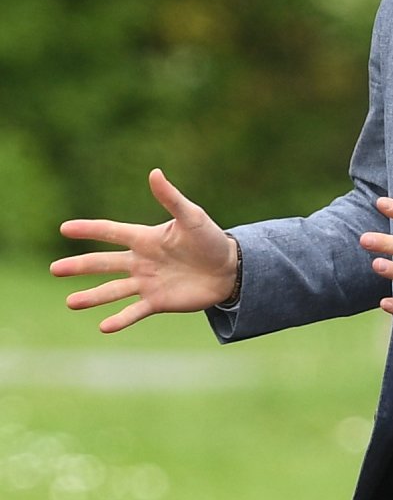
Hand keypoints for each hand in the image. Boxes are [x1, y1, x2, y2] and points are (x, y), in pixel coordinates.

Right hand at [51, 168, 237, 333]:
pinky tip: (104, 327)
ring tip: (70, 302)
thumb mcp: (192, 217)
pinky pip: (134, 311)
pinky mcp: (158, 302)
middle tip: (55, 269)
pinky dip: (120, 319)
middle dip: (80, 266)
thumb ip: (171, 198)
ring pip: (113, 290)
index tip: (64, 228)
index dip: (90, 229)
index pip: (112, 232)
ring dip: (92, 297)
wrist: (229, 269)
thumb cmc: (211, 239)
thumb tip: (154, 173)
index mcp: (146, 239)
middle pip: (105, 263)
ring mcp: (147, 282)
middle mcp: (141, 261)